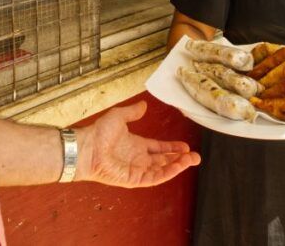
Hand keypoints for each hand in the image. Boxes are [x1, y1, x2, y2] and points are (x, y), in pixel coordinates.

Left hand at [74, 101, 200, 186]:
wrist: (88, 147)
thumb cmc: (99, 132)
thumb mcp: (119, 117)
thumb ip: (133, 112)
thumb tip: (144, 105)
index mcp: (137, 145)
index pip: (159, 148)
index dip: (172, 148)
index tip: (185, 146)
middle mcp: (139, 158)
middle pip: (164, 161)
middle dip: (181, 159)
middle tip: (196, 157)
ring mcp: (137, 170)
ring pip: (162, 170)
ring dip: (177, 166)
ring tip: (191, 160)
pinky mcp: (134, 179)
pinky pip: (154, 178)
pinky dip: (167, 173)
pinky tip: (177, 166)